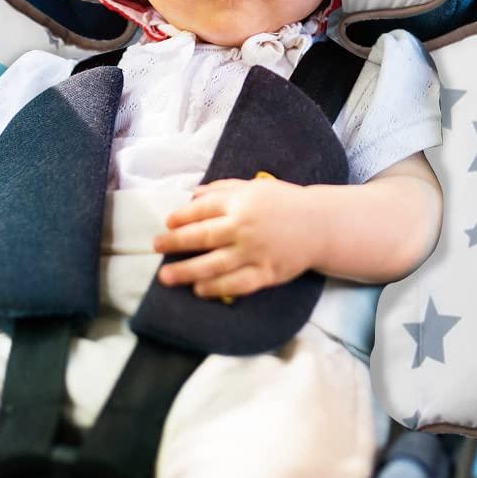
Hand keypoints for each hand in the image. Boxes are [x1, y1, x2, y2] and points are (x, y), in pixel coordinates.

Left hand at [153, 178, 323, 299]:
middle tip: (156, 247)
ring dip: (186, 270)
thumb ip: (223, 189)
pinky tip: (200, 290)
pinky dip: (217, 288)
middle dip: (175, 243)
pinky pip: (237, 283)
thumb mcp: (255, 187)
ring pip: (214, 264)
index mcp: (241, 202)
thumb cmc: (285, 203)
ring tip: (166, 276)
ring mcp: (255, 252)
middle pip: (202, 236)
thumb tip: (193, 194)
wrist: (320, 225)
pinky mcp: (266, 273)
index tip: (168, 224)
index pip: (202, 209)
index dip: (181, 217)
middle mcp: (244, 227)